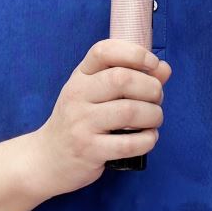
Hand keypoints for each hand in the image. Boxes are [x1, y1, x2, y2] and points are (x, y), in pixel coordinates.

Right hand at [30, 39, 170, 196]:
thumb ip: (131, 78)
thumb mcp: (96, 94)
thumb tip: (164, 69)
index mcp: (80, 76)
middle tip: (157, 99)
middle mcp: (77, 96)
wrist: (47, 159)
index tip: (153, 64)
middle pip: (122, 79)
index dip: (134, 53)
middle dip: (151, 88)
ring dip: (153, 115)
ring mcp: (81, 123)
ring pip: (129, 111)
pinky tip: (148, 138)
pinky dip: (147, 140)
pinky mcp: (89, 150)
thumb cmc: (79, 121)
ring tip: (154, 120)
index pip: (104, 51)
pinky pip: (128, 143)